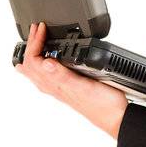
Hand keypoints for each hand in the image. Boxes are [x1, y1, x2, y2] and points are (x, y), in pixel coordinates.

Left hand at [14, 22, 127, 138]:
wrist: (115, 118)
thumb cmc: (102, 105)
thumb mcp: (84, 86)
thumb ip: (63, 75)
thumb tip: (45, 63)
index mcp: (54, 84)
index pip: (33, 60)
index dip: (34, 42)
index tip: (41, 28)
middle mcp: (54, 87)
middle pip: (30, 65)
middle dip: (30, 45)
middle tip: (35, 29)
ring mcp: (60, 89)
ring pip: (37, 71)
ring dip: (34, 54)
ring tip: (35, 43)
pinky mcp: (68, 89)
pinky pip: (47, 76)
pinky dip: (43, 64)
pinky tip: (49, 63)